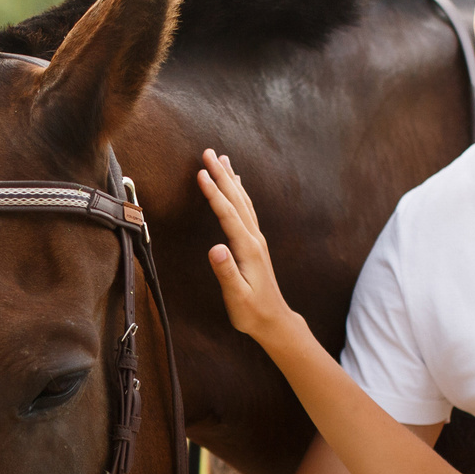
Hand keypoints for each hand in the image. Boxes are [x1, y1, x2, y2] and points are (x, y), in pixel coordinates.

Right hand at [198, 150, 299, 346]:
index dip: (214, 193)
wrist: (274, 320)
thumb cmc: (251, 312)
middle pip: (236, 200)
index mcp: (247, 248)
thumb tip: (214, 248)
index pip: (228, 214)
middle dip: (221, 175)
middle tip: (208, 152)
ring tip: (221, 159)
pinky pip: (246, 209)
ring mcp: (256, 239)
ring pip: (243, 201)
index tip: (200, 173)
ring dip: (231, 179)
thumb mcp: (236, 296)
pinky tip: (237, 184)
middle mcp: (254, 239)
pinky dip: (239, 192)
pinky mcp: (255, 243)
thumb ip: (226, 271)